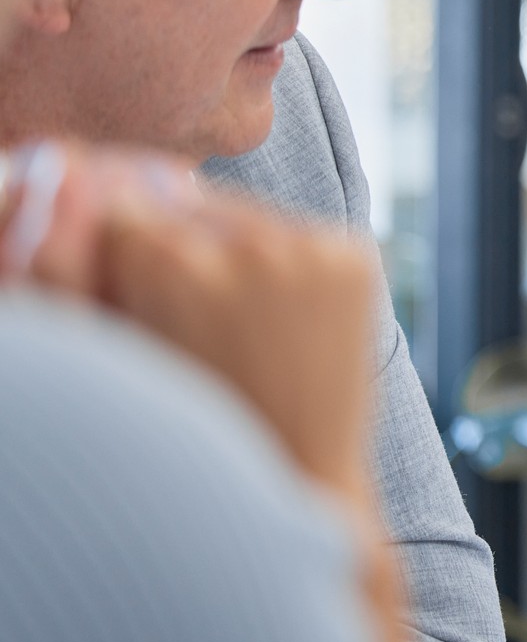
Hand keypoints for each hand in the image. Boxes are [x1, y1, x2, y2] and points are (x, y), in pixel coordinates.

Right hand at [7, 143, 411, 641]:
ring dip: (226, 248)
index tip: (132, 295)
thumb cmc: (190, 430)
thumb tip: (55, 164)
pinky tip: (273, 318)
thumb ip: (70, 266)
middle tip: (187, 315)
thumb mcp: (116, 351)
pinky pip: (296, 230)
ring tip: (230, 321)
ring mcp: (317, 251)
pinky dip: (281, 259)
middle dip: (172, 246)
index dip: (119, 255)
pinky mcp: (356, 255)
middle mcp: (257, 251)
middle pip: (185, 207)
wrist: (299, 477)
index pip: (123, 214)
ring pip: (240, 214)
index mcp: (181, 272)